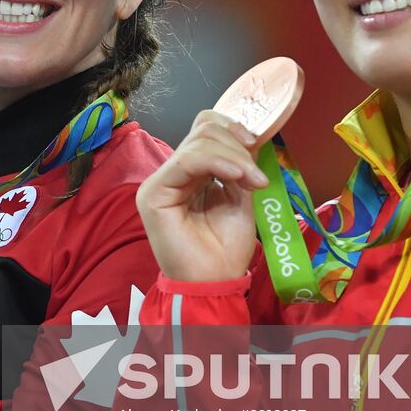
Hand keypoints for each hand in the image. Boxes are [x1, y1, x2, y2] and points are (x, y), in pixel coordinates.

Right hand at [136, 111, 269, 283]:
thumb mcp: (239, 197)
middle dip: (237, 145)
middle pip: (202, 130)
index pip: (204, 130)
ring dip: (234, 157)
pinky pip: (186, 161)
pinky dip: (217, 162)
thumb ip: (238, 167)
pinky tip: (237, 175)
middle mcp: (172, 173)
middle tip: (256, 176)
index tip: (257, 144)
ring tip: (253, 182)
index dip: (232, 128)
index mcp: (191, 173)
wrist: (215, 282)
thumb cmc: (225, 249)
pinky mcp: (153, 192)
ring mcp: (160, 182)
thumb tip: (248, 139)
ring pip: (197, 142)